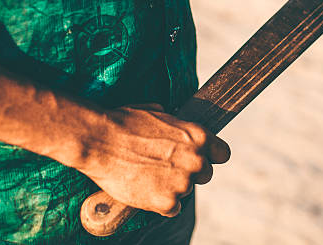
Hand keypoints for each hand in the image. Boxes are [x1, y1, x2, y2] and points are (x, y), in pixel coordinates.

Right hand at [79, 103, 229, 216]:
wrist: (99, 141)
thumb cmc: (124, 123)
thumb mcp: (159, 113)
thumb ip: (177, 126)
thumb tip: (178, 126)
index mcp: (198, 136)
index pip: (223, 154)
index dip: (212, 156)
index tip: (204, 158)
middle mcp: (196, 160)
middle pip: (206, 174)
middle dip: (190, 173)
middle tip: (168, 168)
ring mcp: (182, 183)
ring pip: (186, 191)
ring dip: (172, 187)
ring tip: (149, 175)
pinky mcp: (166, 203)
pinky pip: (172, 208)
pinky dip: (160, 203)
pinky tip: (146, 189)